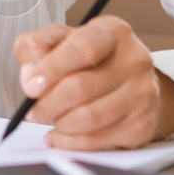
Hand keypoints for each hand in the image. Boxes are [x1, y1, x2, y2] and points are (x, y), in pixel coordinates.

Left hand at [12, 16, 173, 149]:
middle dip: (47, 104)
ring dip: (59, 123)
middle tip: (33, 110)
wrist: (129, 84)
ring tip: (51, 119)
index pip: (84, 46)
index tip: (31, 86)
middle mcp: (134, 60)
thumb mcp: (57, 40)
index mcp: (113, 32)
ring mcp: (142, 94)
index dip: (52, 68)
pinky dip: (70, 142)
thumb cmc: (88, 60)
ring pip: (88, 118)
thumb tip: (31, 77)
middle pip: (81, 88)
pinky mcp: (142, 125)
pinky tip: (61, 134)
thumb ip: (34, 48)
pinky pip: (97, 141)